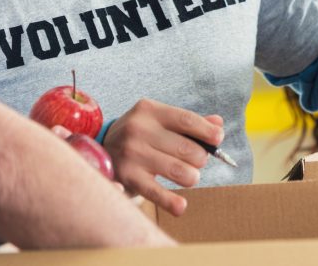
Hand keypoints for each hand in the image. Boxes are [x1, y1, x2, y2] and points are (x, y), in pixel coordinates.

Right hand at [102, 99, 222, 216]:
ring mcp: (132, 154)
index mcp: (149, 111)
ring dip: (191, 177)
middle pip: (187, 148)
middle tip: (195, 161)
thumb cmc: (140, 135)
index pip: (186, 120)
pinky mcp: (128, 178)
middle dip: (199, 158)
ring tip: (188, 175)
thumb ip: (189, 122)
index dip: (207, 131)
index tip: (218, 139)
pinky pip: (157, 193)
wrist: (99, 149)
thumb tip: (218, 124)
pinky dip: (172, 202)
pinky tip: (181, 206)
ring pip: (180, 171)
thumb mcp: (159, 121)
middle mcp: (138, 130)